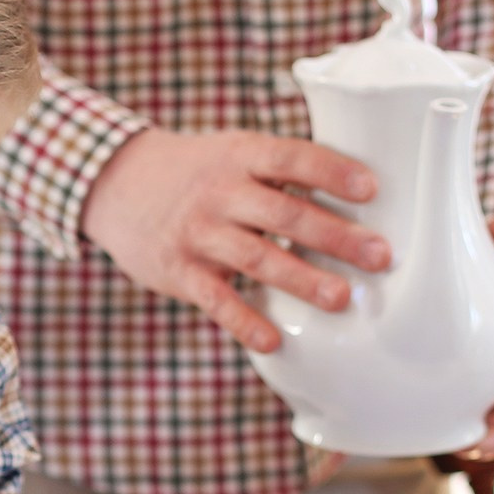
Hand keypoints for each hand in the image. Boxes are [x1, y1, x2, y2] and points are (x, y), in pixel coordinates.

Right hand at [82, 127, 387, 350]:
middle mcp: (220, 192)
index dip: (331, 171)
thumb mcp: (232, 151)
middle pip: (284, 212)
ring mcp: (198, 233)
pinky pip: (216, 299)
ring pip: (256, 258)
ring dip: (301, 280)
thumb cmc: (196, 172)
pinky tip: (273, 342)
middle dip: (335, 236)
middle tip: (379, 256)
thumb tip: (361, 192)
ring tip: (341, 299)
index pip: (291, 157)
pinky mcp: (179, 270)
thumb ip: (282, 169)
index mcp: (240, 156)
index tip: (371, 190)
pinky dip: (244, 321)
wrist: (114, 184)